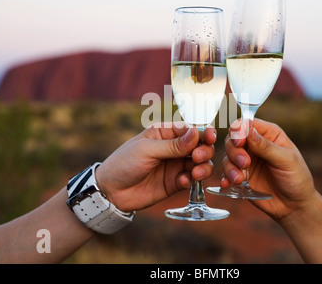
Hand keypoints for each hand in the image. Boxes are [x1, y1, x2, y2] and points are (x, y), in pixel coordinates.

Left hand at [95, 122, 215, 211]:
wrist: (111, 192)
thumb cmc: (124, 163)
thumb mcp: (147, 150)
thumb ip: (173, 145)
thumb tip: (196, 132)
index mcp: (165, 133)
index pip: (190, 130)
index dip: (202, 133)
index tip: (210, 138)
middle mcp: (173, 148)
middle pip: (200, 146)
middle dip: (204, 151)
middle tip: (197, 158)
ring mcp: (175, 166)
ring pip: (200, 164)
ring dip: (203, 167)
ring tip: (195, 173)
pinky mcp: (175, 183)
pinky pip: (191, 180)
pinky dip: (191, 181)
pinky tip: (181, 182)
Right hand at [221, 118, 316, 220]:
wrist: (294, 206)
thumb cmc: (297, 179)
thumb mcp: (286, 160)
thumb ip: (266, 146)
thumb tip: (247, 129)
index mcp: (269, 134)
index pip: (247, 124)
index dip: (239, 130)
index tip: (239, 142)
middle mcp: (254, 144)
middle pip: (232, 138)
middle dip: (234, 151)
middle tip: (244, 163)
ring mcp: (246, 160)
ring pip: (227, 156)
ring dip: (230, 167)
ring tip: (239, 179)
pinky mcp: (240, 175)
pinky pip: (226, 173)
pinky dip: (225, 178)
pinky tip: (228, 184)